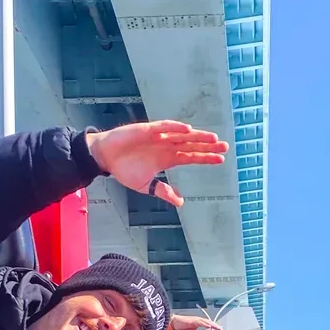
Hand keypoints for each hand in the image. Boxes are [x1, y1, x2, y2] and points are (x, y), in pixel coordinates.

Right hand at [87, 120, 228, 207]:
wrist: (105, 158)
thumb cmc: (124, 170)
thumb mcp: (146, 186)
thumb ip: (163, 191)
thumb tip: (181, 202)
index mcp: (167, 159)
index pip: (191, 157)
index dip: (206, 158)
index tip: (221, 160)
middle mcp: (166, 146)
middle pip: (191, 145)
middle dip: (208, 146)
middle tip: (225, 147)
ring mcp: (158, 137)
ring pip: (182, 135)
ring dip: (197, 136)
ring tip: (212, 139)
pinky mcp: (146, 130)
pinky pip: (164, 127)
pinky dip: (175, 128)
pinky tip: (187, 130)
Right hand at [169, 313, 221, 329]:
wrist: (174, 322)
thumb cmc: (182, 325)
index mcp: (199, 322)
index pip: (208, 324)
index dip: (214, 326)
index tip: (219, 329)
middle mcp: (198, 320)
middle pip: (208, 322)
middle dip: (215, 325)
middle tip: (220, 328)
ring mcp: (195, 320)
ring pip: (205, 321)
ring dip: (211, 324)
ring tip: (216, 327)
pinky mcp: (191, 321)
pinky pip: (199, 322)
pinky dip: (204, 324)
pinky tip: (208, 326)